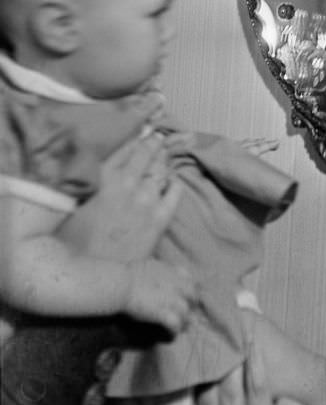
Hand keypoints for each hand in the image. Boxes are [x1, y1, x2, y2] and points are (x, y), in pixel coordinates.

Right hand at [57, 130, 182, 260]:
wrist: (90, 277)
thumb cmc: (70, 244)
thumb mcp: (70, 206)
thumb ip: (85, 183)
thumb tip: (91, 167)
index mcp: (101, 178)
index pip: (123, 148)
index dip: (134, 137)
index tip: (142, 127)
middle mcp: (126, 184)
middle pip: (144, 154)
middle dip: (152, 143)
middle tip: (157, 135)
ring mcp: (146, 200)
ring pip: (160, 169)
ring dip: (162, 158)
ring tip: (165, 149)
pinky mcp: (160, 218)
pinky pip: (174, 191)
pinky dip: (173, 182)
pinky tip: (171, 179)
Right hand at [123, 258, 196, 334]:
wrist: (121, 284)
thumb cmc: (127, 273)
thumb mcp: (147, 263)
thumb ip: (156, 266)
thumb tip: (154, 266)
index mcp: (171, 272)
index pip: (188, 279)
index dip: (188, 288)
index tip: (185, 295)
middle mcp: (175, 284)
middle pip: (192, 295)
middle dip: (191, 304)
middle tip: (186, 313)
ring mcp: (170, 299)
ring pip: (185, 312)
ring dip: (184, 320)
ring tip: (181, 328)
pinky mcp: (162, 313)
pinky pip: (175, 324)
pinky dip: (174, 330)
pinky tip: (172, 334)